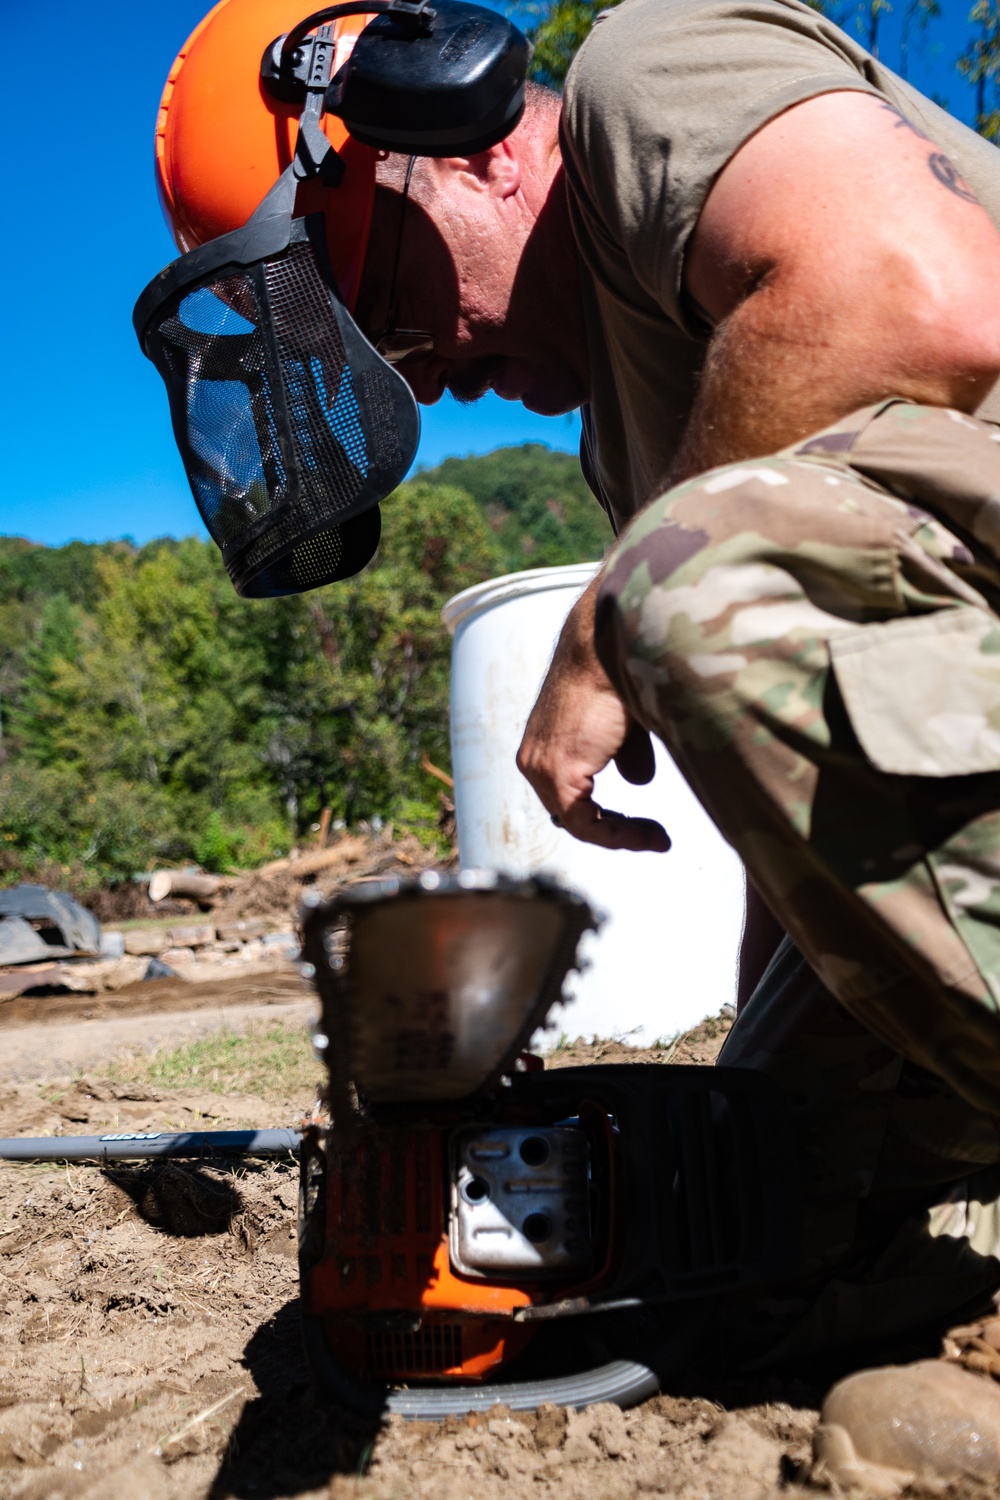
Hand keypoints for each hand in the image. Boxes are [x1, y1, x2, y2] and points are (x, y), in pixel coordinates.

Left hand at [516, 580, 670, 851]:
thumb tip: (638, 781)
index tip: (646, 826)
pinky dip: (620, 834)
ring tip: (656, 838)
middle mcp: (534, 759)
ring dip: (622, 835)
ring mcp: (541, 767)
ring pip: (579, 823)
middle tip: (652, 837)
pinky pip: (585, 823)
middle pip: (573, 814)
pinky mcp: (557, 772)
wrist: (608, 643)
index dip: (608, 817)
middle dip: (616, 830)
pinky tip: (651, 834)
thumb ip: (626, 753)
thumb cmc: (619, 668)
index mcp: (545, 744)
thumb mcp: (625, 722)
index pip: (571, 798)